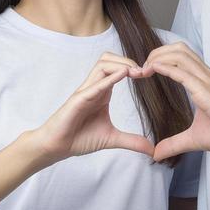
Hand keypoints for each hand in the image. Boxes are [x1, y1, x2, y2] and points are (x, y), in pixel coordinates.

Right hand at [29, 53, 153, 163]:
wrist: (58, 147)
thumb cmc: (79, 138)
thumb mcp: (112, 139)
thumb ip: (131, 141)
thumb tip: (151, 150)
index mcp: (103, 92)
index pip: (118, 67)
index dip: (134, 67)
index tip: (149, 75)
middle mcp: (94, 87)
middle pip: (109, 59)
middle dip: (128, 60)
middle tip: (145, 71)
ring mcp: (86, 91)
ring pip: (102, 64)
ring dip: (121, 64)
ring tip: (136, 73)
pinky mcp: (78, 99)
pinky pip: (95, 84)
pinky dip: (110, 78)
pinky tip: (123, 75)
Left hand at [130, 43, 209, 161]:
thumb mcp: (195, 139)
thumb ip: (174, 143)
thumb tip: (157, 154)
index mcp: (203, 82)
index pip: (180, 57)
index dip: (160, 58)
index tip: (144, 72)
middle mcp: (205, 76)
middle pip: (178, 49)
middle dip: (156, 53)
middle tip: (141, 69)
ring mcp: (207, 81)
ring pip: (179, 54)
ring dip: (158, 57)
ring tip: (144, 70)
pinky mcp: (207, 91)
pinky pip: (183, 72)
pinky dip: (165, 68)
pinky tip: (152, 70)